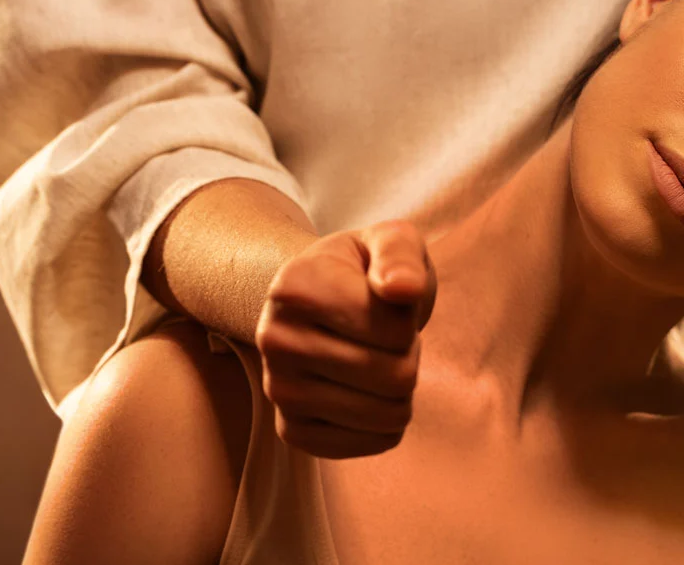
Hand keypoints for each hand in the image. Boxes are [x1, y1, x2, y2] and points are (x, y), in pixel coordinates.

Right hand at [255, 220, 436, 458]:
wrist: (319, 301)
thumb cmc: (364, 270)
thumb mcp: (390, 241)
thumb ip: (401, 255)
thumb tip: (403, 288)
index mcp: (294, 286)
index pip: (395, 330)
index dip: (408, 318)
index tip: (384, 302)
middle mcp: (274, 340)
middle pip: (396, 376)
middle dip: (408, 354)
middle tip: (385, 336)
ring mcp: (278, 390)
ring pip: (389, 414)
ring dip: (401, 388)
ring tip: (375, 357)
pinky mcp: (292, 431)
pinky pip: (375, 442)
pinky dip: (387, 420)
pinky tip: (366, 390)